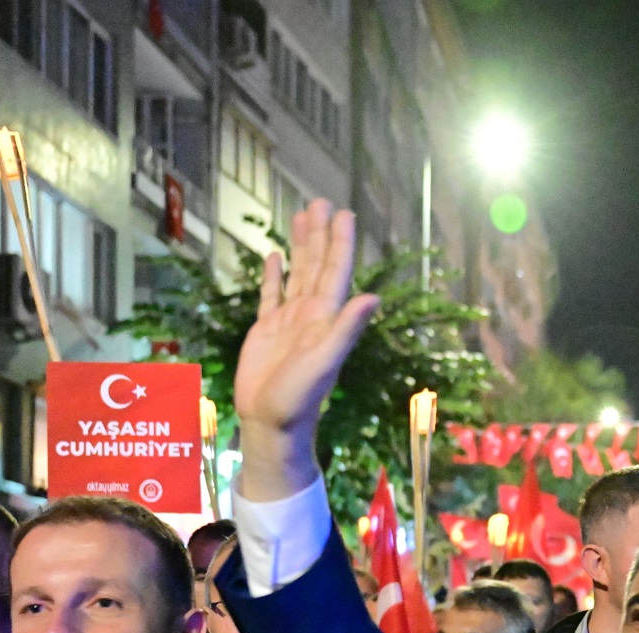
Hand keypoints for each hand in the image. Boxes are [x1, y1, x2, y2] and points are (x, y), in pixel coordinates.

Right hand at [233, 199, 379, 501]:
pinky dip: (274, 275)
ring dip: (301, 246)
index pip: (335, 272)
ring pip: (297, 274)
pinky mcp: (266, 332)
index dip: (340, 243)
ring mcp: (288, 322)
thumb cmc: (298, 399)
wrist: (270, 424)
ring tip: (302, 216)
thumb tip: (373, 297)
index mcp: (325, 318)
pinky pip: (271, 296)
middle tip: (322, 201)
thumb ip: (347, 329)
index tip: (343, 213)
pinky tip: (275, 256)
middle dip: (320, 234)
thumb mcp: (324, 362)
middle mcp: (310, 315)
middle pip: (317, 266)